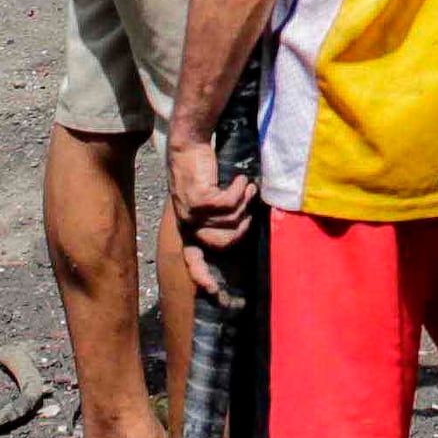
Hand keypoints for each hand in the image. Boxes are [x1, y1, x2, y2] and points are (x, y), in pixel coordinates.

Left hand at [170, 127, 256, 267]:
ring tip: (247, 187)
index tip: (214, 293)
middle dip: (243, 227)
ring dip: (245, 202)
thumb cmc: (201, 170)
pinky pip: (230, 203)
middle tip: (250, 209)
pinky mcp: (199, 199)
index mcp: (187, 227)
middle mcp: (187, 224)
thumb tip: (237, 231)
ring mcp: (191, 213)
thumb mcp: (205, 198)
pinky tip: (241, 179)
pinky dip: (241, 189)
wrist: (188, 145)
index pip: (192, 259)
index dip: (203, 276)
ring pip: (231, 221)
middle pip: (223, 243)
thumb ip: (215, 217)